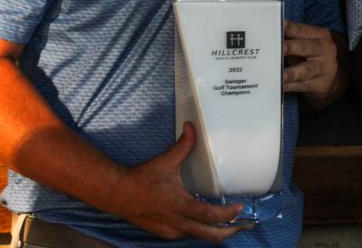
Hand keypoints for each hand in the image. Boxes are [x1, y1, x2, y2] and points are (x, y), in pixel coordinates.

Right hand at [104, 123, 246, 241]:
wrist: (117, 194)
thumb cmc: (142, 178)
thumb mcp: (165, 161)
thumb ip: (183, 145)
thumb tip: (192, 126)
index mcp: (179, 205)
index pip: (209, 216)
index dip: (227, 215)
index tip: (240, 208)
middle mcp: (177, 223)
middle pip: (210, 235)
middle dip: (229, 232)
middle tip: (244, 224)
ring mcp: (170, 231)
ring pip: (199, 237)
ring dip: (216, 232)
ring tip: (231, 224)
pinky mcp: (164, 234)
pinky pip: (187, 236)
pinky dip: (200, 230)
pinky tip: (206, 222)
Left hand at [283, 21, 340, 98]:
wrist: (335, 75)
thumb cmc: (314, 55)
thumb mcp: (309, 43)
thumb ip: (293, 39)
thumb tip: (271, 37)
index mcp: (320, 36)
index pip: (304, 30)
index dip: (292, 28)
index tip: (281, 26)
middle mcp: (325, 50)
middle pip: (306, 48)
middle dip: (292, 48)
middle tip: (281, 48)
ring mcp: (324, 68)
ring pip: (306, 70)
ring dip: (292, 73)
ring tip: (281, 75)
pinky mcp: (321, 84)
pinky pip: (303, 85)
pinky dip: (291, 86)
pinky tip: (281, 86)